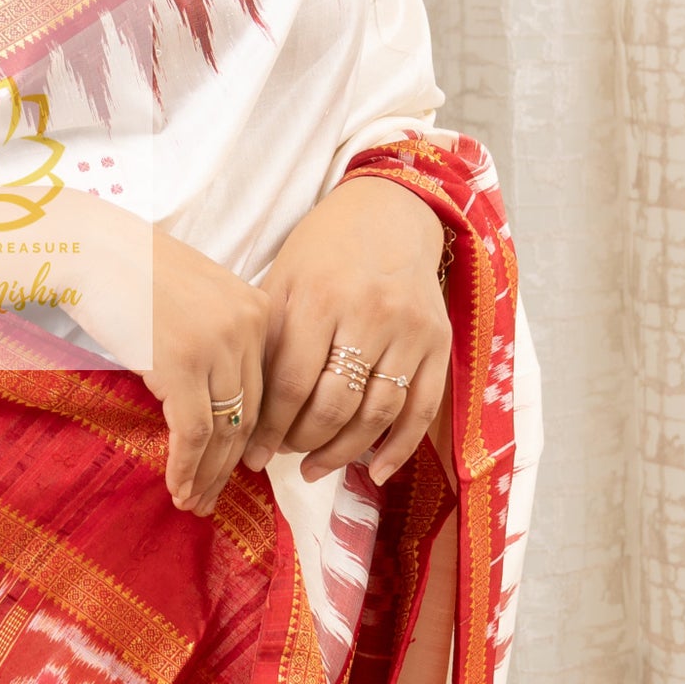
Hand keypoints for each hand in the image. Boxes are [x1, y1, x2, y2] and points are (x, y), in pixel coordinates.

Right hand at [62, 194, 269, 517]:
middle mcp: (248, 327)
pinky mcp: (181, 367)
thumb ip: (221, 335)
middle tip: (214, 496)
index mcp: (258, 308)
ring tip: (194, 503)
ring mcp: (217, 347)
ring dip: (208, 474)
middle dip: (231, 464)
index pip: (264, 388)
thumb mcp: (196, 295)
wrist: (88, 248)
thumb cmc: (131, 270)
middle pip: (249, 414)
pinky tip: (177, 489)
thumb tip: (219, 397)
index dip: (250, 436)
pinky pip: (193, 433)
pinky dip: (187, 467)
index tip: (237, 467)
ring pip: (225, 431)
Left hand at [242, 177, 448, 485]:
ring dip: (342, 452)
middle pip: (334, 405)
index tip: (251, 454)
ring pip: (376, 414)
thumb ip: (270, 341)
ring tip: (314, 466)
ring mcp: (409, 331)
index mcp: (321, 298)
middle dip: (302, 441)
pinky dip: (398, 448)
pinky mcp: (438, 342)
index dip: (269, 428)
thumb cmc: (323, 251)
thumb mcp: (285, 281)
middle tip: (283, 454)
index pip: (292, 384)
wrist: (390, 212)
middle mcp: (369, 315)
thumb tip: (246, 412)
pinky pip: (421, 409)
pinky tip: (374, 472)